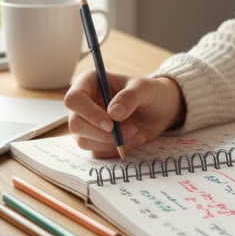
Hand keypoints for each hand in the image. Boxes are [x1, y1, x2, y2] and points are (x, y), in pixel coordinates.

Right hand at [64, 72, 184, 157]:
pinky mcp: (95, 140)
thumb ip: (130, 97)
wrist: (160, 111)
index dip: (88, 113)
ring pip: (84, 141)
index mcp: (89, 83)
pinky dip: (116, 150)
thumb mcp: (145, 89)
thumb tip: (113, 113)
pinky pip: (97, 152)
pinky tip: (133, 139)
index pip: (74, 99)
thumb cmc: (151, 93)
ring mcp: (87, 124)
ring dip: (111, 143)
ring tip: (136, 133)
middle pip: (75, 124)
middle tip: (130, 130)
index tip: (110, 124)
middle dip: (101, 134)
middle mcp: (83, 104)